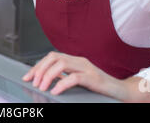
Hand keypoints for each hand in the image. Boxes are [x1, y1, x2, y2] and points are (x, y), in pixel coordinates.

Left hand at [22, 51, 149, 101]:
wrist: (122, 92)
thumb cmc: (99, 89)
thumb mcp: (78, 81)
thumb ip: (64, 78)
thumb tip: (44, 81)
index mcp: (75, 60)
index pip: (51, 57)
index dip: (37, 66)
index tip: (27, 76)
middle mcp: (80, 61)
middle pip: (54, 57)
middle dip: (40, 69)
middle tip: (33, 82)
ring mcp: (87, 68)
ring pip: (61, 64)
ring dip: (48, 75)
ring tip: (42, 87)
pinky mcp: (93, 78)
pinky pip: (74, 77)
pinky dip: (62, 84)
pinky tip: (55, 91)